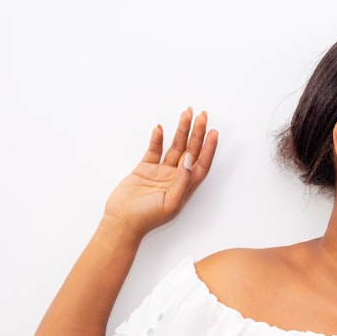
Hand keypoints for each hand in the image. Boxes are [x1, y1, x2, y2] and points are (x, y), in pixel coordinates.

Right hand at [103, 108, 217, 237]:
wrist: (122, 221)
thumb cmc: (147, 218)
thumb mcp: (171, 204)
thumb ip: (183, 181)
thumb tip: (190, 159)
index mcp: (186, 187)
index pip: (201, 163)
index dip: (210, 148)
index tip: (214, 132)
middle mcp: (176, 177)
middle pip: (191, 150)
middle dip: (197, 133)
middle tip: (202, 116)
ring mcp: (161, 171)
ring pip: (175, 147)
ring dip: (181, 131)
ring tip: (186, 114)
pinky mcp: (145, 168)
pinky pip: (154, 150)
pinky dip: (157, 139)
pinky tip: (160, 129)